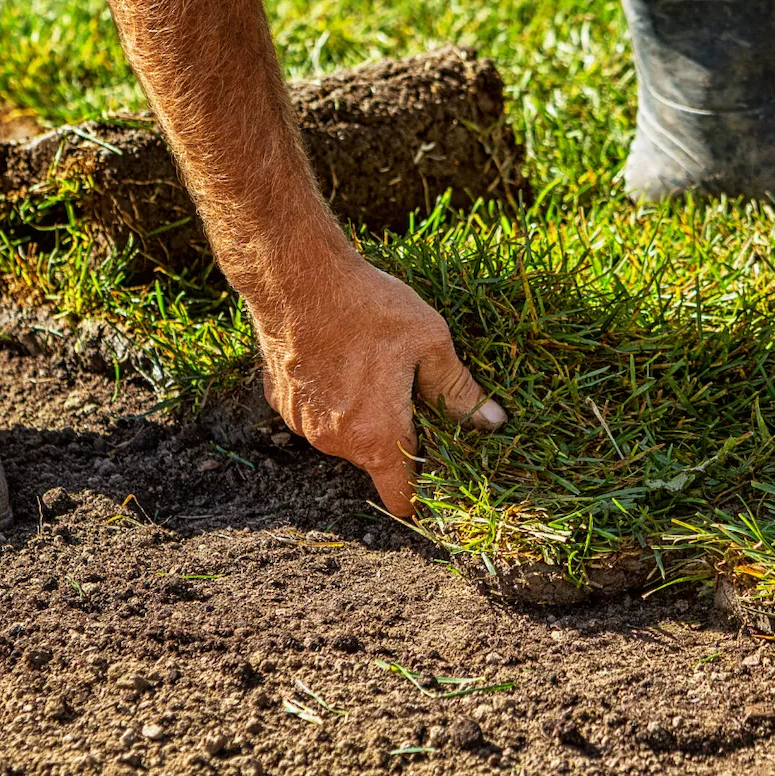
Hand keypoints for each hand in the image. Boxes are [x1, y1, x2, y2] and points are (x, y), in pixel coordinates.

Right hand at [254, 255, 504, 517]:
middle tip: (409, 391)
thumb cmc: (368, 308)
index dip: (421, 494)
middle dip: (395, 435)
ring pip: (345, 435)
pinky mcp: (282, 403)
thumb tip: (492, 422)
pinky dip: (331, 398)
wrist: (295, 277)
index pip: (400, 498)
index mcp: (378, 437)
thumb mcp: (430, 343)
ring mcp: (303, 425)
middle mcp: (336, 442)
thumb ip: (459, 390)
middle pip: (376, 460)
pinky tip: (338, 358)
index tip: (435, 475)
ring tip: (371, 366)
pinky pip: (316, 414)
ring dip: (362, 415)